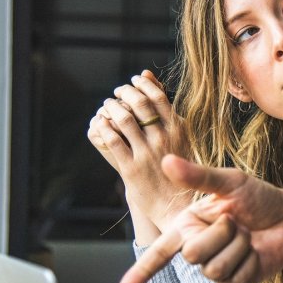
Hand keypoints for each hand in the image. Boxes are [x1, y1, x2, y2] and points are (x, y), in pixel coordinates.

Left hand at [86, 70, 191, 234]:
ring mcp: (147, 154)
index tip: (133, 81)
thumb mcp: (181, 137)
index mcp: (179, 130)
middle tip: (117, 92)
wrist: (178, 205)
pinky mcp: (131, 169)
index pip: (158, 96)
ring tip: (107, 106)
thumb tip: (148, 76)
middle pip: (139, 104)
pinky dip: (103, 127)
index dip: (142, 85)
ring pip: (124, 120)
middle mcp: (164, 139)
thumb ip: (166, 109)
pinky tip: (100, 124)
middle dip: (124, 92)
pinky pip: (113, 140)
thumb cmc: (181, 169)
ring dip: (111, 108)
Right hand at [117, 155, 282, 282]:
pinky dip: (250, 263)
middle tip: (237, 222)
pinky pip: (234, 281)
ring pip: (215, 268)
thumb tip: (166, 161)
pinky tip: (256, 253)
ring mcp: (216, 269)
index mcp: (188, 225)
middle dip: (221, 234)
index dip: (140, 273)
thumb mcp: (231, 182)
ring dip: (239, 248)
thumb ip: (199, 176)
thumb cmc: (260, 198)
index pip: (159, 252)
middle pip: (193, 255)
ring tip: (248, 236)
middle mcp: (197, 248)